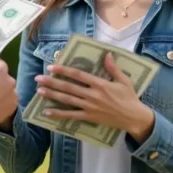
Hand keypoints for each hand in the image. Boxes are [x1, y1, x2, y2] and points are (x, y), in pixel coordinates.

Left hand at [35, 52, 155, 141]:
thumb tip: (107, 54)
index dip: (64, 70)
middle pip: (68, 87)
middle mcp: (92, 95)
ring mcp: (89, 107)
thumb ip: (113, 68)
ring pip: (67, 100)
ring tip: (39, 90)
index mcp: (100, 84)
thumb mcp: (123, 80)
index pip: (78, 75)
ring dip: (52, 95)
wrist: (134, 118)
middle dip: (52, 82)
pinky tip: (47, 112)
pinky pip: (71, 116)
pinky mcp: (89, 117)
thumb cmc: (129, 98)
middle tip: (38, 78)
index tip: (52, 67)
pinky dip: (58, 114)